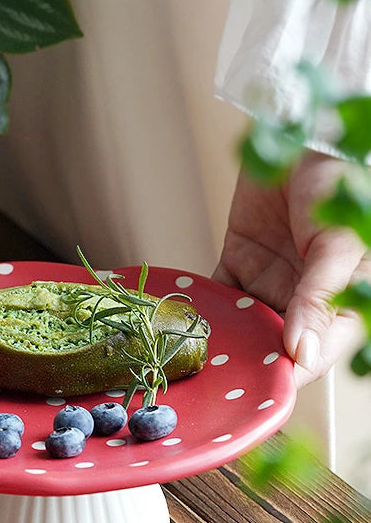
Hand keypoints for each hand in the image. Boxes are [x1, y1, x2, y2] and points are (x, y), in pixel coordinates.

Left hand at [212, 151, 368, 387]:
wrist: (303, 130)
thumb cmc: (339, 181)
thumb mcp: (336, 243)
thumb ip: (318, 298)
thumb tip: (300, 353)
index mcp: (343, 302)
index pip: (314, 353)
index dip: (287, 376)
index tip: (258, 392)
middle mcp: (305, 301)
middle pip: (273, 347)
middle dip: (245, 366)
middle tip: (211, 385)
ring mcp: (271, 283)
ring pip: (242, 326)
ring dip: (220, 342)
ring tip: (189, 363)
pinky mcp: (240, 262)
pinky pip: (218, 294)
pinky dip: (201, 309)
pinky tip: (178, 326)